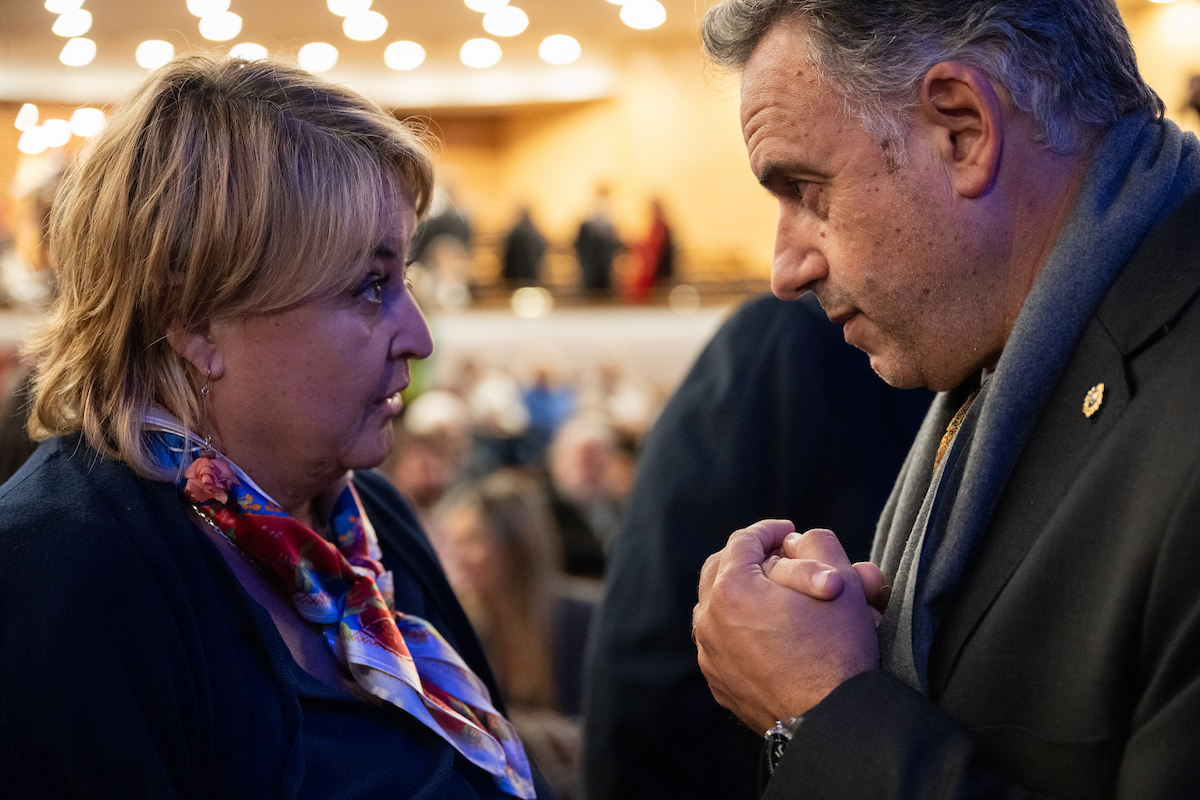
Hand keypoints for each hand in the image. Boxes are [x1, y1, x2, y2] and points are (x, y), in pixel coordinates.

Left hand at [693, 521, 879, 734]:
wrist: (832, 721)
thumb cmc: (838, 650)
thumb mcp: (840, 579)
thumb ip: (815, 543)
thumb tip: (796, 542)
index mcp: (731, 589)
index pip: (743, 542)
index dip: (769, 530)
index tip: (788, 531)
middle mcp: (709, 620)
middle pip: (719, 571)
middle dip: (747, 558)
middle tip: (774, 555)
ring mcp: (710, 655)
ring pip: (715, 608)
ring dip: (739, 593)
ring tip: (769, 592)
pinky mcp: (719, 683)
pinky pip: (721, 643)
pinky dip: (738, 628)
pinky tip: (765, 629)